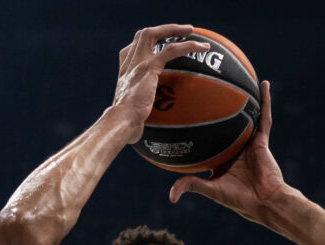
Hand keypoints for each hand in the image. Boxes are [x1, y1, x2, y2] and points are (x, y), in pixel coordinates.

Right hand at [112, 24, 210, 142]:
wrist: (121, 122)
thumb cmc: (125, 128)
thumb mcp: (131, 120)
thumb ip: (139, 119)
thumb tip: (143, 134)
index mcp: (124, 75)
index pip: (129, 52)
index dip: (141, 47)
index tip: (152, 48)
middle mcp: (130, 65)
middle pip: (142, 36)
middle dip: (161, 30)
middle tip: (178, 32)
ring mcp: (139, 64)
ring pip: (155, 34)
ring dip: (174, 30)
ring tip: (191, 31)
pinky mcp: (149, 67)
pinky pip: (171, 50)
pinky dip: (188, 46)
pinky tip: (203, 48)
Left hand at [169, 80, 287, 220]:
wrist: (263, 201)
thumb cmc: (238, 199)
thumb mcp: (211, 190)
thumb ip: (192, 186)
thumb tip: (171, 195)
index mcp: (222, 157)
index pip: (208, 138)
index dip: (198, 127)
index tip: (185, 112)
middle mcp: (235, 146)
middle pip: (225, 121)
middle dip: (217, 105)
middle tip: (206, 87)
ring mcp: (249, 141)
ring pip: (246, 114)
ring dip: (244, 97)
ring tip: (237, 76)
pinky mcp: (262, 139)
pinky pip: (264, 116)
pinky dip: (265, 100)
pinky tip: (263, 85)